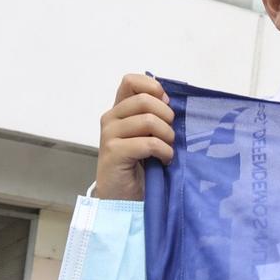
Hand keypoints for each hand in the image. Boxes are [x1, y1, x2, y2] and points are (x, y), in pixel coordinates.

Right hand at [96, 73, 172, 201]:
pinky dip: (164, 151)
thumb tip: (170, 99)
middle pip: (144, 100)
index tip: (166, 106)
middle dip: (166, 116)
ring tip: (168, 150)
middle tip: (170, 135)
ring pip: (148, 120)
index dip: (154, 88)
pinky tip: (165, 160)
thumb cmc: (141, 168)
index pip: (131, 81)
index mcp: (120, 111)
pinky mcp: (113, 152)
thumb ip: (154, 116)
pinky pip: (148, 143)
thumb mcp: (150, 136)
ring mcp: (109, 135)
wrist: (124, 198)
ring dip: (167, 136)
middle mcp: (111, 118)